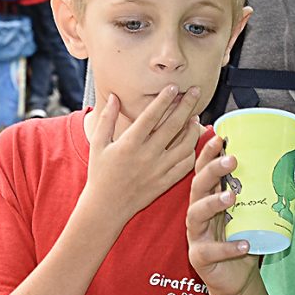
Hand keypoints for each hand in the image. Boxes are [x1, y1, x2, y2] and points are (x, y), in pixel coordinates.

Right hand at [84, 88, 200, 225]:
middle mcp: (146, 156)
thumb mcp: (98, 144)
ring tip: (195, 117)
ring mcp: (158, 170)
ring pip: (184, 145)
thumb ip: (106, 119)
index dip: (164, 99)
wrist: (106, 207)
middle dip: (186, 105)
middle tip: (196, 92)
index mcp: (129, 144)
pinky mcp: (165, 182)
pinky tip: (192, 141)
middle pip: (172, 126)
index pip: (151, 116)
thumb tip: (114, 97)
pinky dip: (192, 151)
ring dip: (192, 128)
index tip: (174, 87)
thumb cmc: (100, 173)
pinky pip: (185, 164)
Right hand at [186, 132, 263, 294]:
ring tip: (231, 198)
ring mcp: (196, 236)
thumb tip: (289, 166)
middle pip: (197, 187)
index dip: (207, 154)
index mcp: (208, 199)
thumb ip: (259, 194)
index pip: (202, 172)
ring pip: (196, 215)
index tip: (219, 137)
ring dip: (213, 203)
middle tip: (231, 161)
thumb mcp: (251, 214)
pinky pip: (210, 251)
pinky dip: (227, 248)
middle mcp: (198, 214)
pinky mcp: (199, 258)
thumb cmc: (243, 240)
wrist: (237, 278)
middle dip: (211, 171)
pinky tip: (244, 244)